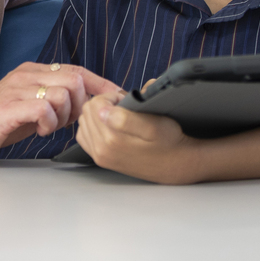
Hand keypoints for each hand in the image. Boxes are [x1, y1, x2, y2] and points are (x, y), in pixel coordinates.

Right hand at [0, 62, 123, 161]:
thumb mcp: (32, 108)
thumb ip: (57, 103)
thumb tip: (90, 106)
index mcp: (33, 71)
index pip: (77, 70)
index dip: (102, 85)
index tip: (117, 100)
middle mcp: (26, 75)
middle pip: (75, 79)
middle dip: (82, 105)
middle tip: (68, 123)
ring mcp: (16, 89)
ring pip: (63, 93)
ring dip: (66, 116)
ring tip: (51, 128)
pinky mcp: (8, 107)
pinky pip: (44, 108)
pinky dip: (50, 123)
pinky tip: (41, 131)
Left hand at [74, 91, 200, 183]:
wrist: (176, 164)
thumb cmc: (168, 140)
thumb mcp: (154, 125)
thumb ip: (126, 118)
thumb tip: (102, 111)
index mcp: (112, 139)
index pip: (95, 103)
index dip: (111, 96)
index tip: (126, 101)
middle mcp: (102, 150)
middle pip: (87, 112)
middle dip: (103, 104)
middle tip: (123, 108)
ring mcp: (100, 156)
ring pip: (84, 122)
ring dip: (97, 115)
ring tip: (117, 117)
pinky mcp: (101, 159)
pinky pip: (84, 136)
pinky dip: (93, 127)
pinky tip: (109, 127)